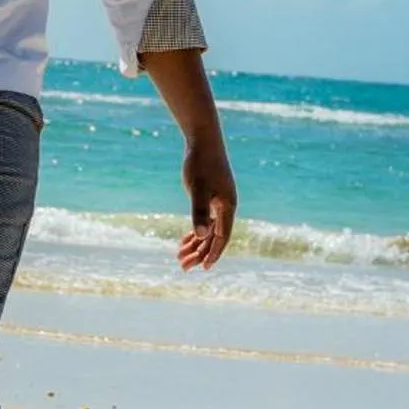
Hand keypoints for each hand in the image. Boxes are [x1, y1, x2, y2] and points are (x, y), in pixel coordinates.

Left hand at [178, 132, 236, 270]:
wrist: (203, 141)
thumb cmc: (200, 164)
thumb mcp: (197, 189)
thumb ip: (199, 212)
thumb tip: (200, 235)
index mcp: (227, 207)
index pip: (222, 237)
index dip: (214, 253)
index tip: (204, 268)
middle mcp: (226, 207)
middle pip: (214, 237)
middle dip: (200, 253)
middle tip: (183, 267)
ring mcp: (219, 202)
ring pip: (208, 230)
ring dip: (195, 245)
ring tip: (180, 258)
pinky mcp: (211, 196)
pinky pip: (205, 220)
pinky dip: (195, 232)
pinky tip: (184, 240)